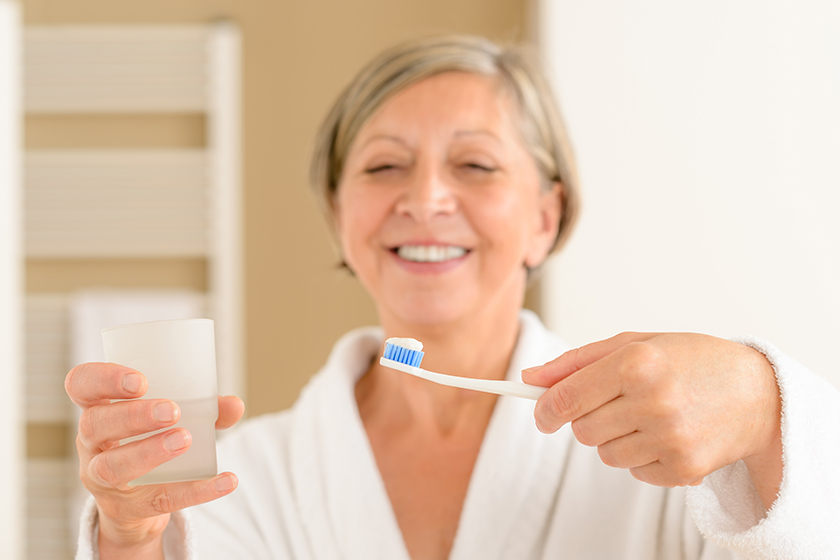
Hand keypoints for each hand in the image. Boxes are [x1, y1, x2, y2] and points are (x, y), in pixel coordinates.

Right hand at [66, 362, 245, 557]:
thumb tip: (235, 404)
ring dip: (149, 451)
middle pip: (95, 424)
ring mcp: (105, 479)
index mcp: (99, 409)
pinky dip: (197, 490)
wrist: (138, 503)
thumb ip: (204, 408)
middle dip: (132, 415)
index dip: (102, 379)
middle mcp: (93, 443)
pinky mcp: (131, 507)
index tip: (140, 380)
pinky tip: (226, 481)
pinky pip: (162, 499)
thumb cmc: (150, 442)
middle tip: (171, 410)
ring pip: (113, 466)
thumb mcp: (168, 421)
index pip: (81, 385)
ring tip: (184, 439)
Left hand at [522, 333, 781, 506]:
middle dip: (587, 418)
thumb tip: (530, 378)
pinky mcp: (683, 469)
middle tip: (616, 403)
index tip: (541, 412)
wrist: (756, 393)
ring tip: (647, 416)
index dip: (544, 409)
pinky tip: (667, 434)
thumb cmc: (687, 361)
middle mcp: (653, 401)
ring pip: (605, 454)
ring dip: (614, 438)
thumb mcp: (634, 344)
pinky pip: (633, 471)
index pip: (567, 398)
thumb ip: (576, 362)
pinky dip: (641, 456)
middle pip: (582, 430)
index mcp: (636, 363)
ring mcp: (670, 438)